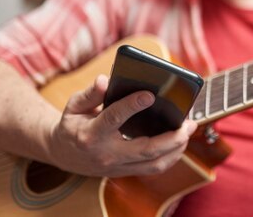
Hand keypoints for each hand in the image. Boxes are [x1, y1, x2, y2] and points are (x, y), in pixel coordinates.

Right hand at [50, 74, 196, 176]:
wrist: (63, 154)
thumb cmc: (72, 125)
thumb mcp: (74, 106)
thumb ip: (91, 93)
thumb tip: (106, 81)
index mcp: (91, 134)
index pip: (114, 118)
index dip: (131, 105)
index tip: (149, 94)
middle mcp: (106, 154)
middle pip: (145, 149)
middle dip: (171, 137)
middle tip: (189, 122)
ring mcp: (117, 166)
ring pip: (154, 164)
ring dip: (177, 149)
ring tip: (189, 130)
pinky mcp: (125, 171)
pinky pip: (153, 168)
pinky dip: (171, 157)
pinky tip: (181, 142)